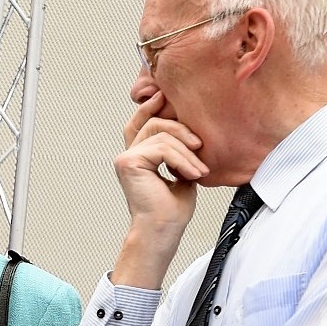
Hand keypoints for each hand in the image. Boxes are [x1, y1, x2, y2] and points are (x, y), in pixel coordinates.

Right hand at [112, 97, 205, 287]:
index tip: (166, 95)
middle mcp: (127, 155)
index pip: (140, 122)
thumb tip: (193, 133)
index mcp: (136, 156)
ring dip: (187, 151)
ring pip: (162, 134)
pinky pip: (162, 148)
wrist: (162, 231)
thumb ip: (180, 152)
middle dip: (182, 129)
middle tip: (200, 146)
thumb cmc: (171, 210)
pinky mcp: (129, 162)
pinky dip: (182, 160)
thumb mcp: (181, 172)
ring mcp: (126, 158)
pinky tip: (193, 173)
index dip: (151, 105)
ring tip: (199, 169)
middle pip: (154, 122)